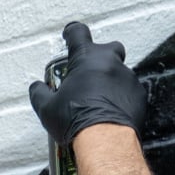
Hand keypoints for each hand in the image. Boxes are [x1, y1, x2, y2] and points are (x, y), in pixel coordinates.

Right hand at [29, 21, 146, 143]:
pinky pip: (129, 91)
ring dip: (110, 83)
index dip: (72, 33)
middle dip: (100, 58)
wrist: (104, 141)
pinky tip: (111, 114)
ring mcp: (126, 77)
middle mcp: (109, 62)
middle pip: (108, 48)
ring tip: (99, 104)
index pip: (78, 33)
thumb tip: (36, 89)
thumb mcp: (47, 109)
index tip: (70, 36)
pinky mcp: (138, 94)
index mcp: (85, 58)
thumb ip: (39, 94)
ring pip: (119, 73)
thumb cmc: (77, 121)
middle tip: (89, 76)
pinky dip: (121, 99)